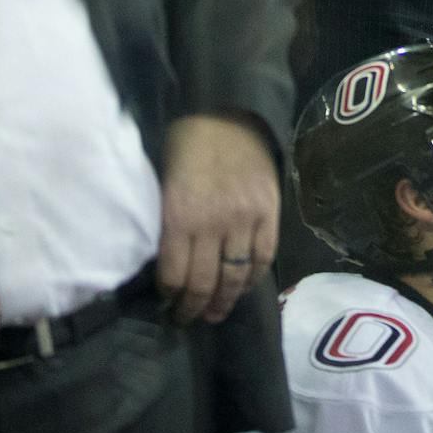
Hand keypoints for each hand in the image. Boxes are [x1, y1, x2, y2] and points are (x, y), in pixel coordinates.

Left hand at [157, 113, 279, 324]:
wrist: (228, 115)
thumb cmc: (186, 147)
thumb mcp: (162, 183)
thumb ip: (166, 222)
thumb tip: (165, 262)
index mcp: (179, 215)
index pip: (173, 275)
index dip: (169, 297)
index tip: (167, 303)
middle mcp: (212, 223)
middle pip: (203, 284)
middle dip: (194, 308)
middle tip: (188, 317)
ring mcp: (244, 220)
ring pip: (235, 278)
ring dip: (224, 302)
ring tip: (216, 312)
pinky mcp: (269, 214)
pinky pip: (263, 259)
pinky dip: (252, 280)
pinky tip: (242, 287)